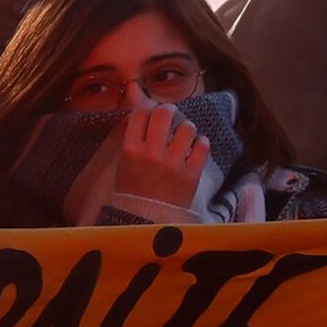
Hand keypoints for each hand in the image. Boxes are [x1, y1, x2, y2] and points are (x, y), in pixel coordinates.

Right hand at [74, 100, 207, 220]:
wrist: (144, 221)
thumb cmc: (132, 191)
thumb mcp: (124, 163)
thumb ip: (133, 137)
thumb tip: (142, 105)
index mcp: (130, 150)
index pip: (140, 113)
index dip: (147, 109)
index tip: (151, 113)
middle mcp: (151, 153)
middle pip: (164, 113)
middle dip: (168, 112)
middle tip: (169, 117)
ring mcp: (173, 164)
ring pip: (187, 127)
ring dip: (186, 128)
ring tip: (183, 136)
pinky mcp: (191, 174)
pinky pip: (202, 146)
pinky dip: (200, 143)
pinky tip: (195, 147)